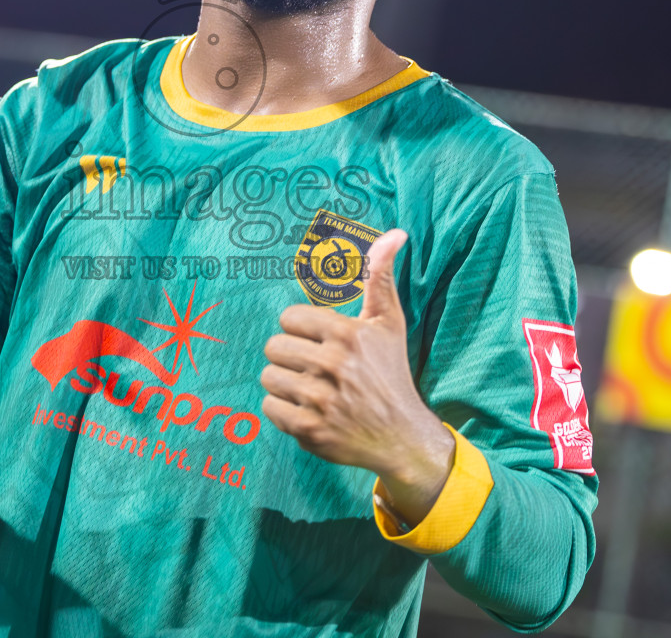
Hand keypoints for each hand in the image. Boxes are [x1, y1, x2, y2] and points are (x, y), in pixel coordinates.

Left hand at [260, 228, 454, 525]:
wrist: (402, 436)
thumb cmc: (391, 372)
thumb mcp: (389, 323)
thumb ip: (381, 277)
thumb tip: (395, 233)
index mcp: (348, 335)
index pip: (289, 318)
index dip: (302, 330)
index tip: (321, 342)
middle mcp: (334, 366)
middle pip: (274, 347)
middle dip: (291, 357)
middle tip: (313, 367)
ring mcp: (321, 401)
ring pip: (268, 377)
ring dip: (284, 383)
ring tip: (309, 388)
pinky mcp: (310, 431)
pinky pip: (269, 408)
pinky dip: (282, 410)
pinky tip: (306, 410)